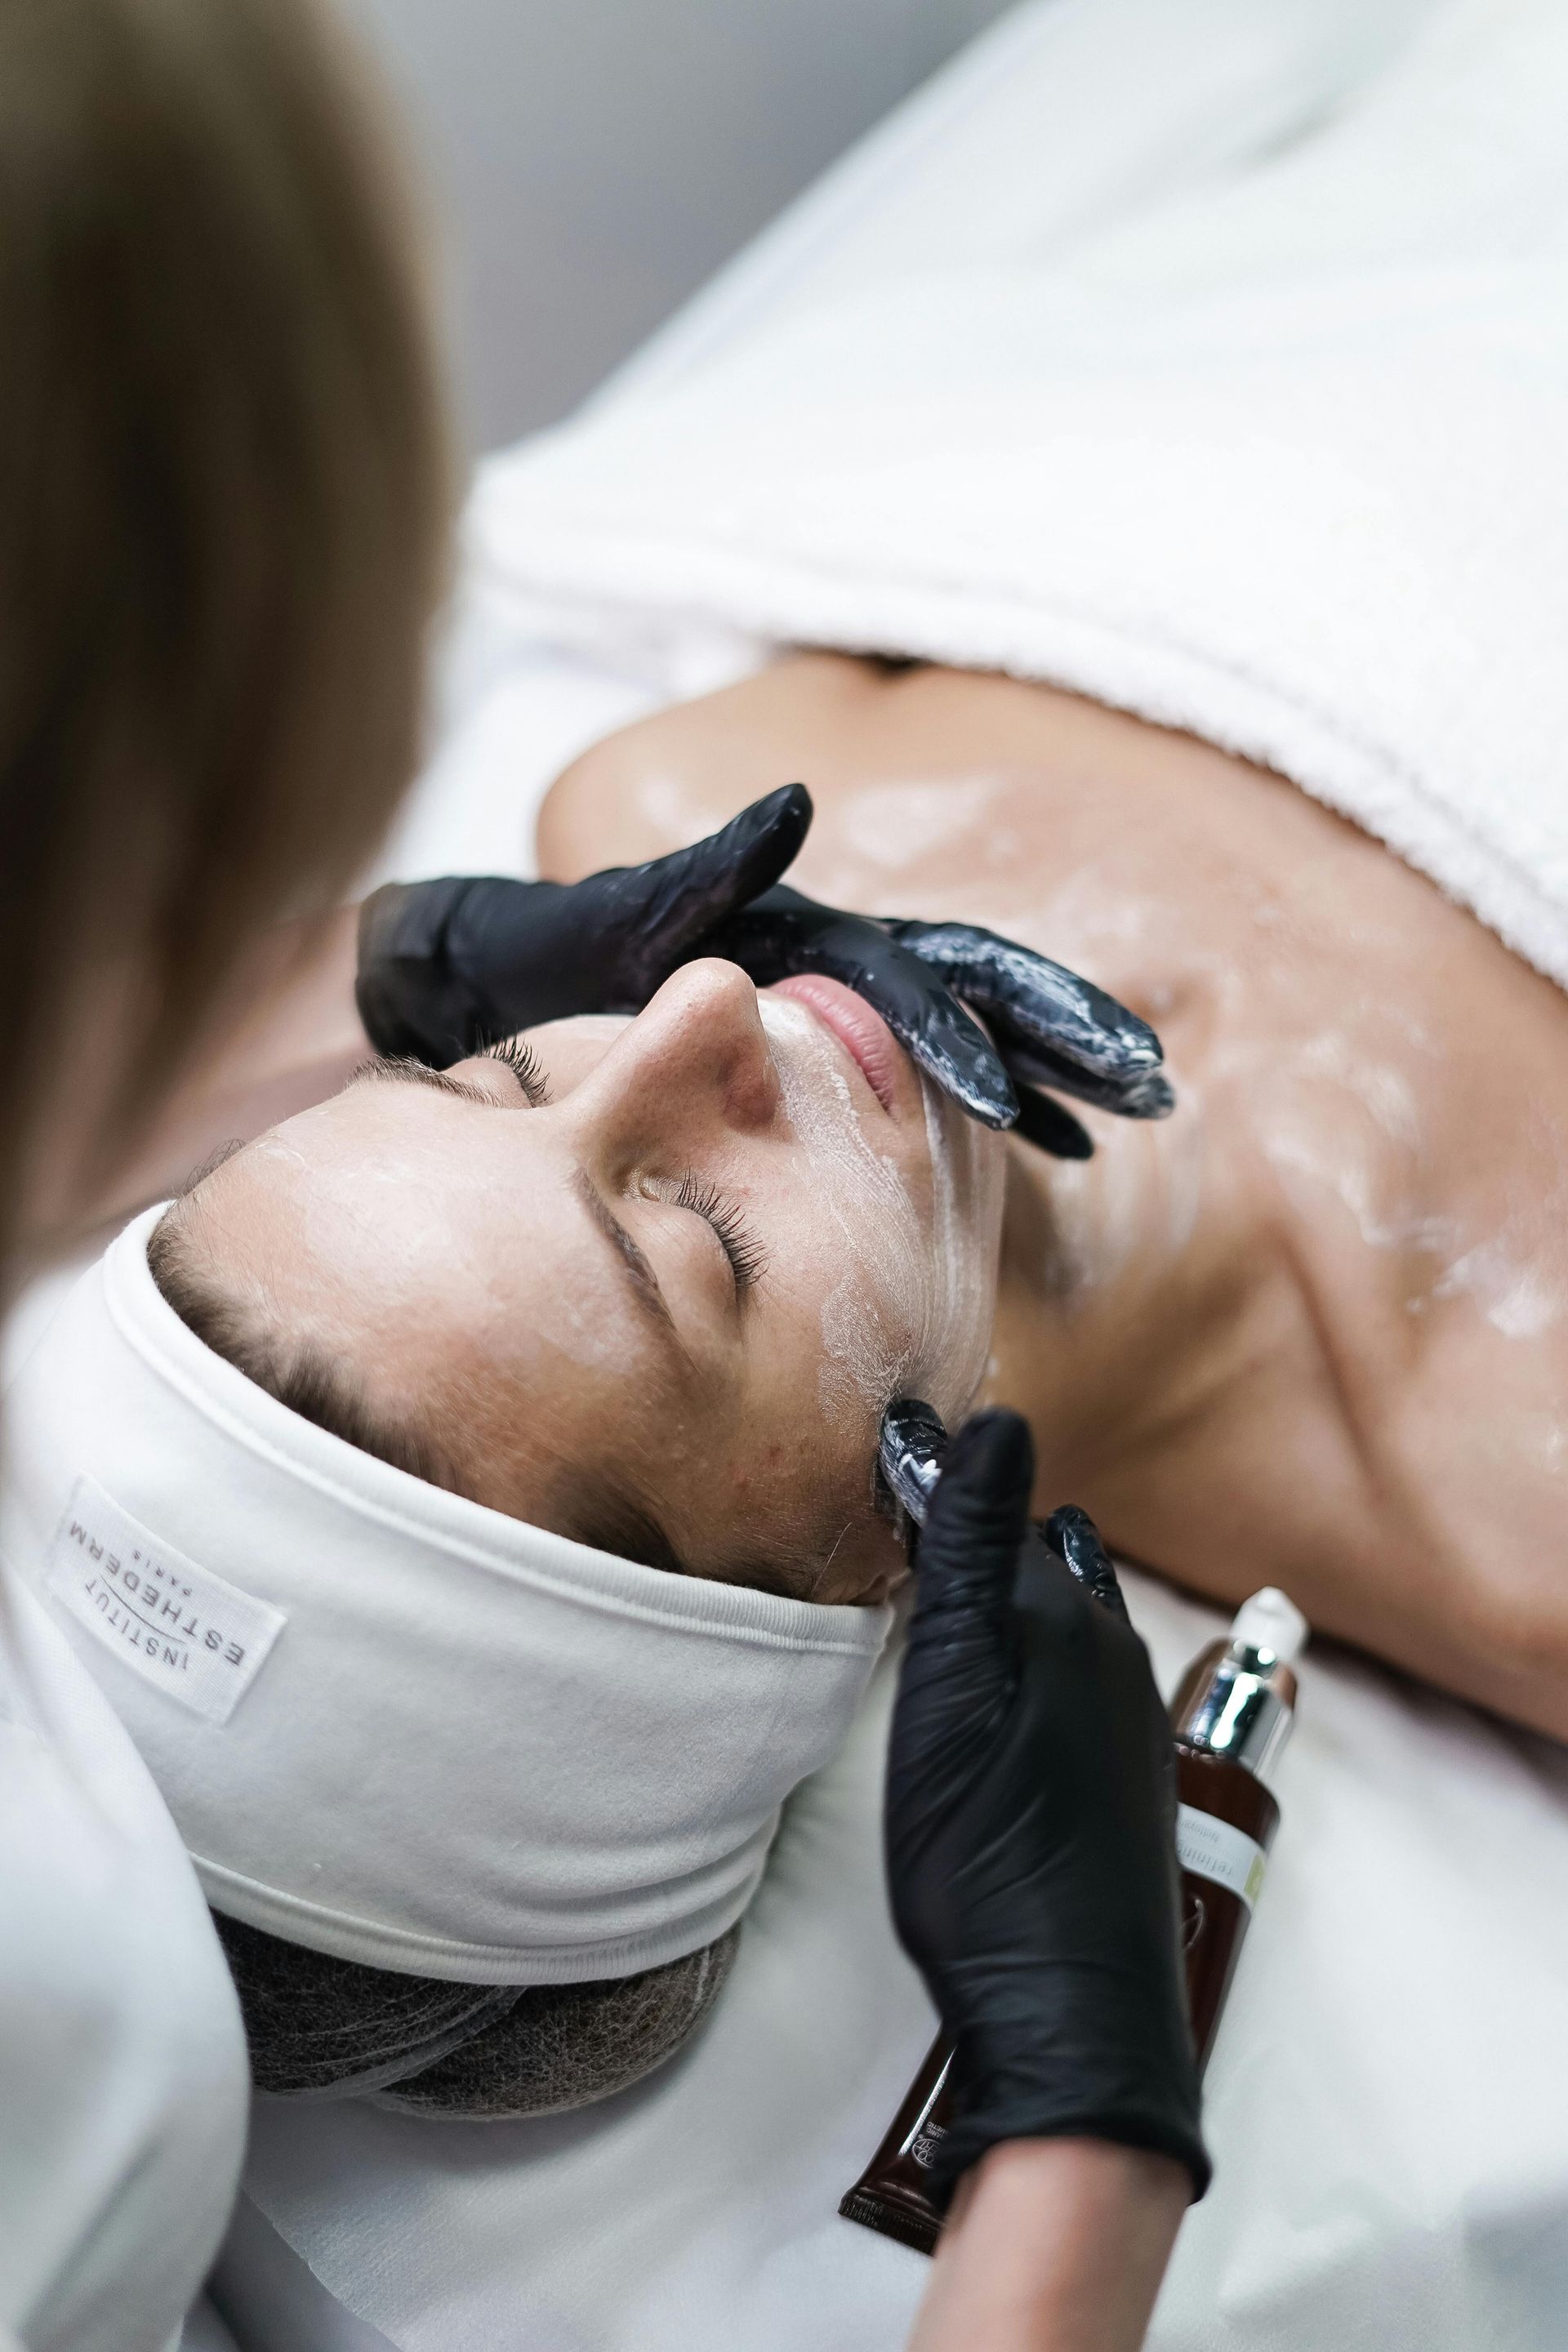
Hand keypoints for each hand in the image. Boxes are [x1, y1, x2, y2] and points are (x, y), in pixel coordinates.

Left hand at [356, 785, 1169, 1150]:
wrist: (473, 974)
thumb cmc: (531, 957)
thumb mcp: (602, 918)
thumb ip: (696, 872)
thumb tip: (792, 806)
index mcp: (796, 935)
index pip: (910, 981)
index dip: (972, 1035)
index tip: (1020, 1104)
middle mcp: (827, 958)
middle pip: (976, 983)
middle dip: (1062, 1033)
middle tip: (1149, 1087)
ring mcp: (826, 999)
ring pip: (967, 1022)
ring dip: (1051, 1064)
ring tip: (1130, 1113)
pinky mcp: (814, 1041)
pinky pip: (927, 1069)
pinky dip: (997, 1099)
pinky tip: (1051, 1147)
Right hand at [885, 1411, 1207, 2197]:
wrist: (1070, 2014)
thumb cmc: (988, 1860)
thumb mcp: (953, 1696)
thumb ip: (976, 1555)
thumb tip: (1000, 1419)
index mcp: (1066, 1620)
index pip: (990, 1511)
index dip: (927, 1481)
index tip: (874, 1445)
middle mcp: (1111, 1653)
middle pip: (1035, 1556)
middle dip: (974, 1526)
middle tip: (897, 1509)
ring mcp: (1125, 1716)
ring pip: (1061, 1611)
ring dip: (1007, 1585)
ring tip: (943, 1576)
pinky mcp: (1123, 1771)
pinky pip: (1074, 1669)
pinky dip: (1029, 1645)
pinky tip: (998, 1676)